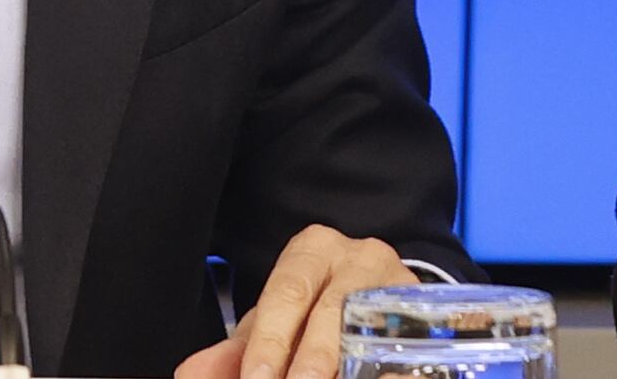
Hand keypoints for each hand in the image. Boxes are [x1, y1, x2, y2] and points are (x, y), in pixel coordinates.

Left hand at [172, 224, 416, 378]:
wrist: (385, 293)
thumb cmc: (318, 305)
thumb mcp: (277, 319)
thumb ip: (237, 350)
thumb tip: (189, 376)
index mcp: (313, 250)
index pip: (288, 292)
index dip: (271, 342)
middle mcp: (359, 257)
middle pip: (332, 313)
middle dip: (309, 364)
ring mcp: (399, 283)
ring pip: (371, 332)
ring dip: (344, 370)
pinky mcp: (426, 314)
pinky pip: (405, 350)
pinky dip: (384, 374)